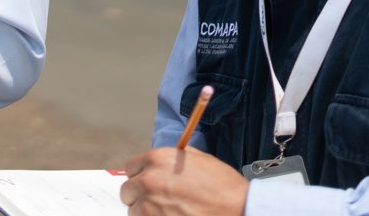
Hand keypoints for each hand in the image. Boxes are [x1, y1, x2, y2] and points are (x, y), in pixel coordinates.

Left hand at [120, 147, 247, 215]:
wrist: (240, 210)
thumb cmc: (224, 188)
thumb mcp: (199, 160)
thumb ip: (173, 159)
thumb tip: (160, 164)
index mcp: (157, 159)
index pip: (131, 168)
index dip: (140, 177)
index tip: (148, 186)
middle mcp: (148, 180)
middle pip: (128, 191)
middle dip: (140, 197)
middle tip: (159, 204)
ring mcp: (149, 206)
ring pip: (134, 212)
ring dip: (146, 214)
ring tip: (169, 214)